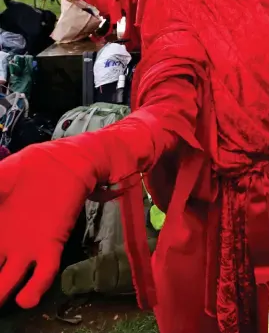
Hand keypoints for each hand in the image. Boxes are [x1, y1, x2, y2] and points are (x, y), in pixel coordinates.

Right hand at [0, 146, 88, 307]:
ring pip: (9, 280)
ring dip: (1, 294)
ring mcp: (27, 247)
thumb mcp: (4, 174)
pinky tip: (26, 300)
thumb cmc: (34, 166)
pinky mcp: (51, 244)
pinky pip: (44, 272)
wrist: (67, 162)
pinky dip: (36, 287)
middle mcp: (5, 243)